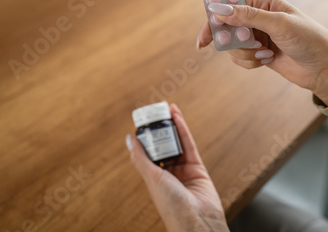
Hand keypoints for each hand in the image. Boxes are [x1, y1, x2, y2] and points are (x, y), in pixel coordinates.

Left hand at [127, 103, 228, 231]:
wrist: (197, 220)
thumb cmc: (171, 205)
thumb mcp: (152, 178)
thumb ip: (141, 157)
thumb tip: (129, 138)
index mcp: (154, 178)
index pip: (148, 153)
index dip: (146, 136)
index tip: (143, 121)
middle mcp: (168, 173)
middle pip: (163, 145)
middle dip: (160, 128)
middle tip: (156, 110)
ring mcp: (183, 170)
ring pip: (177, 142)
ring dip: (172, 125)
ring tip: (167, 108)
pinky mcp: (198, 167)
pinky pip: (189, 144)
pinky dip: (183, 129)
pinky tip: (177, 116)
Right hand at [197, 0, 327, 105]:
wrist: (324, 69)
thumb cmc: (309, 39)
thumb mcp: (279, 24)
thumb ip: (247, 16)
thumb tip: (218, 9)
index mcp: (261, 1)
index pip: (228, 6)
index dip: (214, 21)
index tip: (203, 39)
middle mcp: (256, 15)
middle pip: (225, 28)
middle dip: (235, 42)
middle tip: (252, 47)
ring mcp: (255, 34)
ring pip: (231, 46)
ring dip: (245, 54)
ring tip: (265, 54)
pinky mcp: (256, 52)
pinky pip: (239, 58)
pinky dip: (249, 63)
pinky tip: (266, 61)